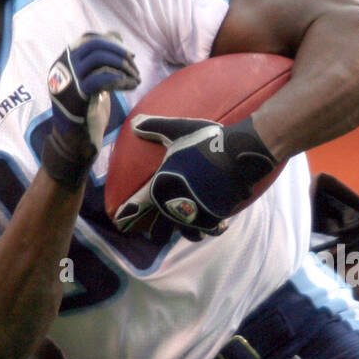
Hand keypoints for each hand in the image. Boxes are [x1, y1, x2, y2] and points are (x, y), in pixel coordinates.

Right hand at [41, 32, 139, 187]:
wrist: (74, 142)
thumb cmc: (86, 111)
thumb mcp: (93, 82)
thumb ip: (101, 61)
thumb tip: (115, 35)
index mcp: (64, 61)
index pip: (87, 38)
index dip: (110, 42)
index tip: (128, 54)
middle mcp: (61, 67)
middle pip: (93, 45)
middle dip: (118, 52)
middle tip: (134, 64)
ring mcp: (66, 81)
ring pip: (98, 59)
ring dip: (122, 65)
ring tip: (136, 77)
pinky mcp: (76, 97)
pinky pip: (100, 80)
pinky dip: (119, 79)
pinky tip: (131, 85)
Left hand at [116, 114, 276, 238]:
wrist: (238, 155)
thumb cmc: (206, 141)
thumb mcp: (178, 130)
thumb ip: (155, 127)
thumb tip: (134, 123)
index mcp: (160, 187)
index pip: (137, 208)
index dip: (126, 217)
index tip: (120, 224)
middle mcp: (174, 207)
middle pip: (159, 232)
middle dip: (157, 233)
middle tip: (156, 233)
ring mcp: (195, 216)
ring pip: (188, 235)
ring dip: (188, 232)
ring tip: (190, 229)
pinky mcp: (214, 219)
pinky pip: (211, 231)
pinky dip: (212, 229)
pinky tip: (216, 225)